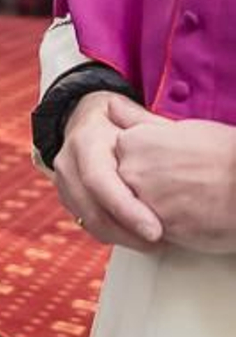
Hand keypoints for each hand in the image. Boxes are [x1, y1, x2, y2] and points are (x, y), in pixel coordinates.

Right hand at [53, 91, 162, 248]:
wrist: (82, 121)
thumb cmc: (112, 119)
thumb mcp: (129, 113)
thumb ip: (147, 125)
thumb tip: (168, 139)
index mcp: (84, 142)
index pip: (99, 181)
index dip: (126, 209)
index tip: (154, 230)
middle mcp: (68, 164)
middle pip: (92, 209)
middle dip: (127, 233)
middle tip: (161, 244)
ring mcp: (63, 183)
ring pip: (90, 222)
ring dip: (123, 238)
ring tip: (157, 244)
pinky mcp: (68, 199)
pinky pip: (89, 224)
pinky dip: (115, 235)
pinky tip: (139, 236)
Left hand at [114, 110, 235, 253]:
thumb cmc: (225, 153)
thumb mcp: (179, 127)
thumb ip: (139, 121)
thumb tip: (112, 106)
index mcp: (132, 142)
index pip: (124, 160)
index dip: (152, 166)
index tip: (174, 166)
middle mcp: (129, 170)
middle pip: (127, 185)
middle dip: (152, 188)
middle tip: (186, 184)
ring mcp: (141, 199)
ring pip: (138, 209)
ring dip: (159, 208)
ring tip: (192, 200)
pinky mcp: (156, 227)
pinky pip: (153, 230)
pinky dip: (171, 227)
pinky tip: (193, 216)